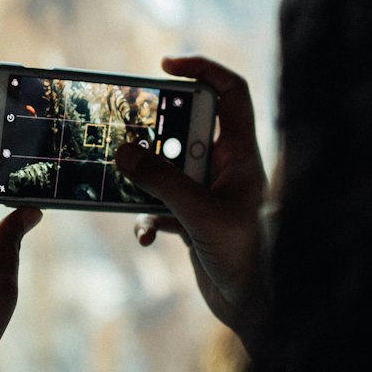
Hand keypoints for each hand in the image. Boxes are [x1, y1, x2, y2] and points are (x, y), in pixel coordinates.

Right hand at [115, 56, 267, 340]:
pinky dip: (146, 216)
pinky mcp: (192, 216)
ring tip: (122, 179)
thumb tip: (124, 151)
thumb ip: (161, 182)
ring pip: (167, 167)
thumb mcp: (198, 214)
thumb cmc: (241, 256)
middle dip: (156, 130)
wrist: (249, 307)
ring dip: (144, 178)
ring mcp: (208, 191)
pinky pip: (159, 204)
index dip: (204, 69)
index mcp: (240, 153)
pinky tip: (145, 237)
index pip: (231, 93)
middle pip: (187, 127)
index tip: (167, 65)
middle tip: (128, 128)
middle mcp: (226, 167)